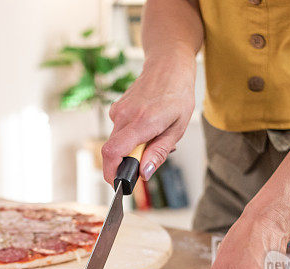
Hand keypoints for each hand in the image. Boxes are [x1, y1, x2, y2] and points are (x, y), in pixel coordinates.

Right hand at [101, 52, 195, 182]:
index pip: (113, 152)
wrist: (168, 63)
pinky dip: (131, 136)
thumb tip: (145, 173)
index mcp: (142, 122)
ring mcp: (118, 111)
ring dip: (132, 148)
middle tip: (148, 158)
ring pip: (117, 142)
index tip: (118, 182)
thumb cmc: (177, 93)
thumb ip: (159, 152)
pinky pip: (120, 131)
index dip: (111, 173)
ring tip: (153, 136)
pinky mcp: (116, 109)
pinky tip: (147, 126)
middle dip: (127, 162)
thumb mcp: (178, 128)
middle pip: (113, 151)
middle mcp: (125, 116)